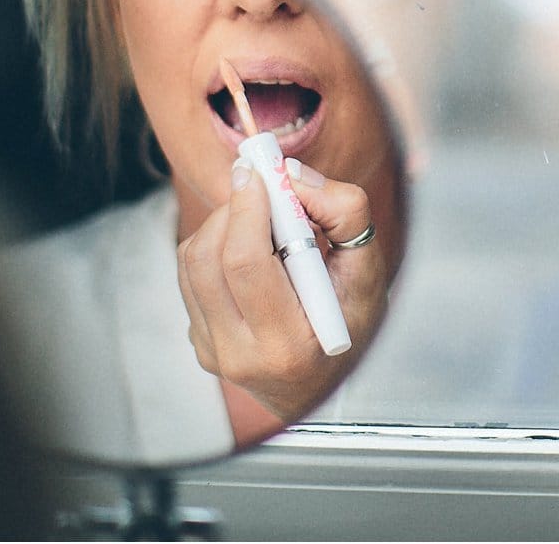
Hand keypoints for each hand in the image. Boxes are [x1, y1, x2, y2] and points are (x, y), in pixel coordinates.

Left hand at [176, 158, 389, 427]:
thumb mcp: (368, 273)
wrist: (321, 385)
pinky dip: (214, 246)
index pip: (246, 264)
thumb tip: (293, 177)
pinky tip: (245, 247)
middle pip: (210, 259)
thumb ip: (346, 216)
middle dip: (232, 208)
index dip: (247, 209)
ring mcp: (213, 352)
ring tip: (257, 217)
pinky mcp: (199, 342)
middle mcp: (241, 356)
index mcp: (288, 346)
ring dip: (220, 223)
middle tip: (256, 182)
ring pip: (193, 263)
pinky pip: (190, 278)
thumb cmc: (350, 323)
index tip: (257, 173)